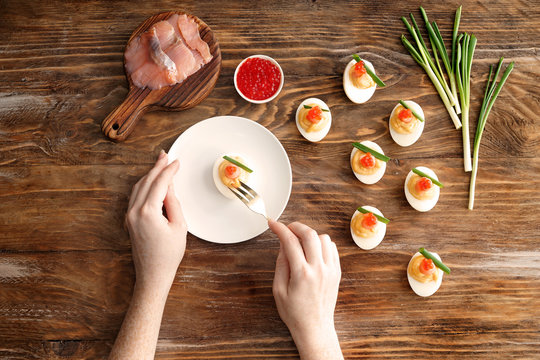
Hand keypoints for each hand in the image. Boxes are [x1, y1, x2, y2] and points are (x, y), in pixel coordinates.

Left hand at [125, 150, 186, 291]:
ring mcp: (129, 216)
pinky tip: (152, 182)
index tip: (176, 162)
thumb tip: (169, 186)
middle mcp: (134, 212)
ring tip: (160, 164)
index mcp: (148, 212)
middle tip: (166, 155)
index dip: (169, 170)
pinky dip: (144, 185)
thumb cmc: (168, 254)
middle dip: (157, 167)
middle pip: (146, 181)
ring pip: (138, 187)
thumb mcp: (179, 225)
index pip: (160, 183)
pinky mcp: (129, 221)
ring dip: (149, 174)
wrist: (152, 274)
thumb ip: (173, 202)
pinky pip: (135, 196)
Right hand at [269, 220, 342, 359]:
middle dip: (296, 226)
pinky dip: (322, 243)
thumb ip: (281, 264)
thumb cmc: (294, 312)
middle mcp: (318, 269)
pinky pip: (332, 247)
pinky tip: (313, 250)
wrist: (315, 328)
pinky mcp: (337, 272)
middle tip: (287, 229)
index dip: (279, 229)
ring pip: (323, 238)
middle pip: (309, 234)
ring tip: (300, 242)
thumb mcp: (278, 290)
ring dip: (310, 235)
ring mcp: (330, 270)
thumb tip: (283, 243)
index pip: (289, 241)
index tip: (273, 224)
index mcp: (301, 274)